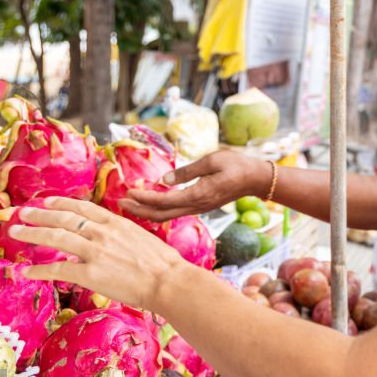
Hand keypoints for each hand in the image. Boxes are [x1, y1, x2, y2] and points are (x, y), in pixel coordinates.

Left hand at [8, 197, 187, 310]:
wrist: (168, 280)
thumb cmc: (162, 262)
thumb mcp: (141, 236)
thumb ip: (122, 233)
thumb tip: (112, 234)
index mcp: (116, 222)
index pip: (82, 208)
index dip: (61, 203)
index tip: (47, 201)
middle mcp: (103, 232)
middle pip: (64, 219)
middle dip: (39, 215)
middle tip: (21, 213)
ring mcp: (95, 252)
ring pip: (56, 238)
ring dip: (33, 234)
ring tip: (16, 232)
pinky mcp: (91, 274)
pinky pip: (59, 269)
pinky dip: (40, 270)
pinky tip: (27, 270)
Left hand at [120, 149, 266, 221]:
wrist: (256, 179)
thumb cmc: (237, 165)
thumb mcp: (212, 160)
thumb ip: (186, 170)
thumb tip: (163, 178)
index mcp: (198, 195)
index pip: (164, 200)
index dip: (144, 198)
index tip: (128, 192)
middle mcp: (196, 206)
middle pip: (161, 215)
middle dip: (139, 210)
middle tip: (120, 204)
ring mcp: (199, 208)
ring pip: (167, 216)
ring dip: (147, 212)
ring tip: (131, 205)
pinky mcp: (201, 206)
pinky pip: (175, 212)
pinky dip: (159, 210)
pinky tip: (151, 204)